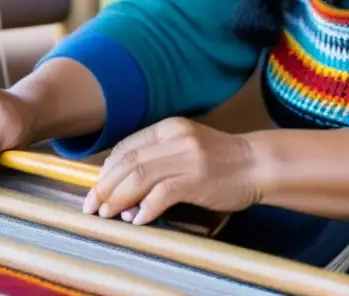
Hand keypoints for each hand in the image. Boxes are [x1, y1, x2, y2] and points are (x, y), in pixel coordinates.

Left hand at [85, 118, 262, 225]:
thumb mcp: (185, 147)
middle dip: (104, 186)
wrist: (257, 163)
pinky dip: (145, 207)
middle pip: (127, 161)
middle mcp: (175, 138)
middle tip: (91, 207)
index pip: (126, 147)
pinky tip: (138, 220)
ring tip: (107, 215)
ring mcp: (187, 157)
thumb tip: (122, 182)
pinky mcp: (198, 179)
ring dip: (118, 198)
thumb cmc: (219, 160)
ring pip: (139, 175)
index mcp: (168, 128)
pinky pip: (162, 193)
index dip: (106, 170)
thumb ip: (157, 157)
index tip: (96, 189)